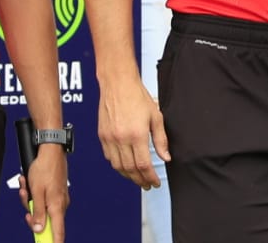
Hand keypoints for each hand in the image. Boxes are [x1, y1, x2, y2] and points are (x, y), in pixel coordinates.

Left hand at [18, 145, 68, 240]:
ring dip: (31, 201)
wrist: (50, 149)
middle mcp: (61, 204)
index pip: (58, 233)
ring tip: (25, 188)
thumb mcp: (36, 192)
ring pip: (42, 209)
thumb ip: (38, 212)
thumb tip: (39, 229)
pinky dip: (34, 195)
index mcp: (57, 207)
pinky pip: (43, 200)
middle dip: (32, 214)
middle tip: (26, 205)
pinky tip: (28, 184)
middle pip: (46, 221)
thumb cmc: (45, 168)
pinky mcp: (55, 192)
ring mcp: (59, 198)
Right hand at [97, 74, 168, 189]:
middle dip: (140, 180)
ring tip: (137, 178)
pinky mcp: (102, 136)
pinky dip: (117, 165)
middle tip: (147, 185)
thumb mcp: (155, 116)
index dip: (150, 177)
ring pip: (118, 166)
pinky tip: (124, 165)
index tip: (155, 182)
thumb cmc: (137, 96)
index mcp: (136, 134)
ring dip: (128, 176)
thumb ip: (161, 139)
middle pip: (130, 169)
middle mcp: (121, 139)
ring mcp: (110, 138)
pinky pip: (109, 157)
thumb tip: (165, 157)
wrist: (118, 83)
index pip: (143, 165)